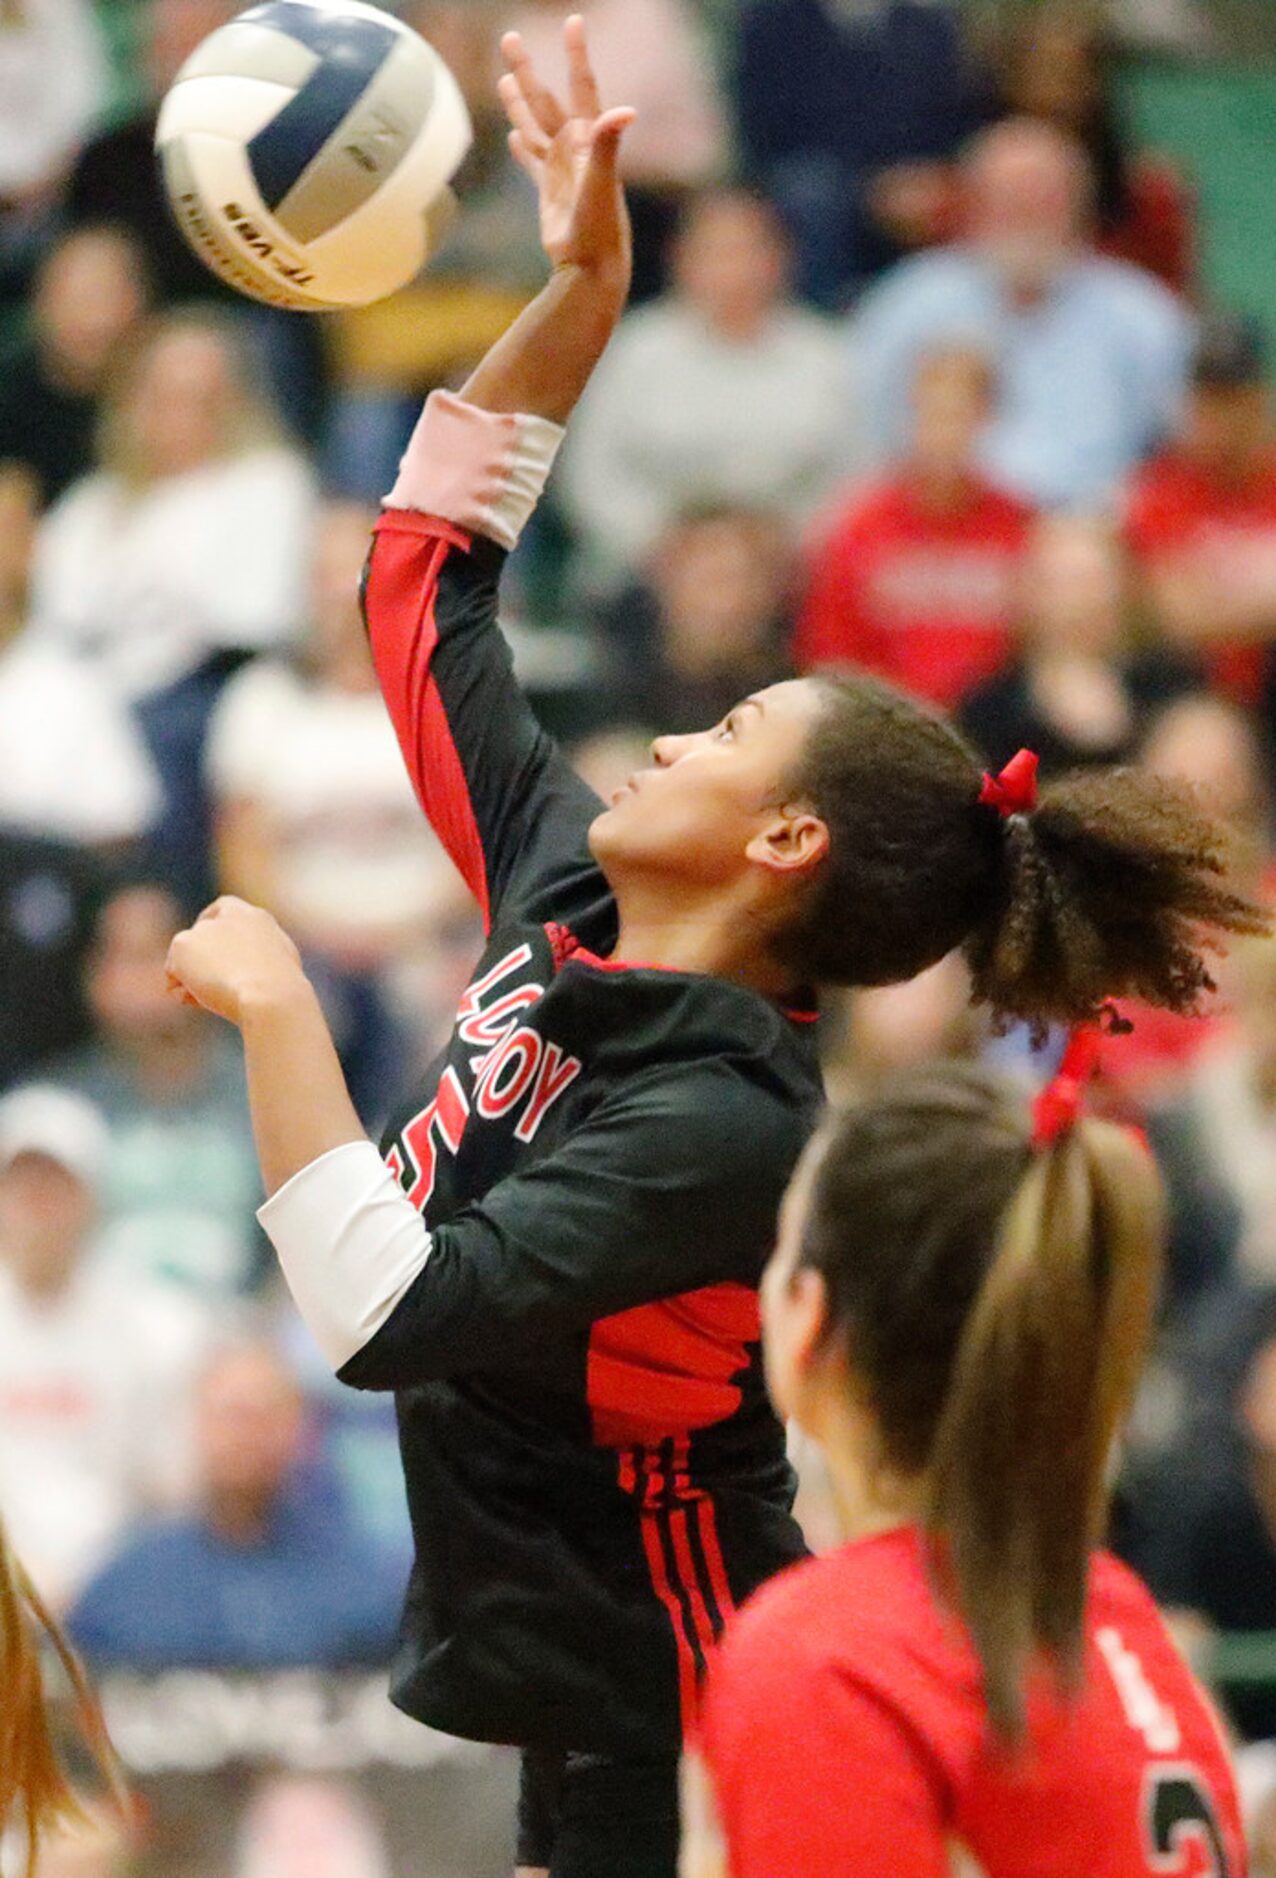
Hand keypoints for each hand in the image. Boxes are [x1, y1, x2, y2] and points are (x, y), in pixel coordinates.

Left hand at [165, 897, 306, 1028]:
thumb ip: (258, 958)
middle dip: (199, 965)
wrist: (269, 996)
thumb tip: (248, 967)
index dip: (212, 928)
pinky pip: (173, 979)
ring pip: (185, 962)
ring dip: (194, 983)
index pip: (225, 909)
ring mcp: (203, 929)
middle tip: (205, 993)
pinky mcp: (183, 943)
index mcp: (256, 918)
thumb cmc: (281, 993)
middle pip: (200, 939)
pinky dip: (185, 994)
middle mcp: (228, 915)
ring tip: (219, 1001)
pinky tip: (207, 1002)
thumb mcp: (279, 970)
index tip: (206, 948)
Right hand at [498, 14, 634, 274]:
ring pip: (536, 127)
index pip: (582, 87)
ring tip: (505, 78)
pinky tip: (514, 136)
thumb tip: (626, 110)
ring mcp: (562, 171)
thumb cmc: (599, 229)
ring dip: (521, 103)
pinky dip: (523, 148)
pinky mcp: (550, 194)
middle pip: (547, 101)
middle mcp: (576, 151)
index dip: (576, 54)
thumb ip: (608, 143)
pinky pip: (533, 163)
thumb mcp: (601, 182)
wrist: (591, 270)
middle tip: (508, 37)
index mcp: (588, 141)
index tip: (573, 21)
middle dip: (528, 70)